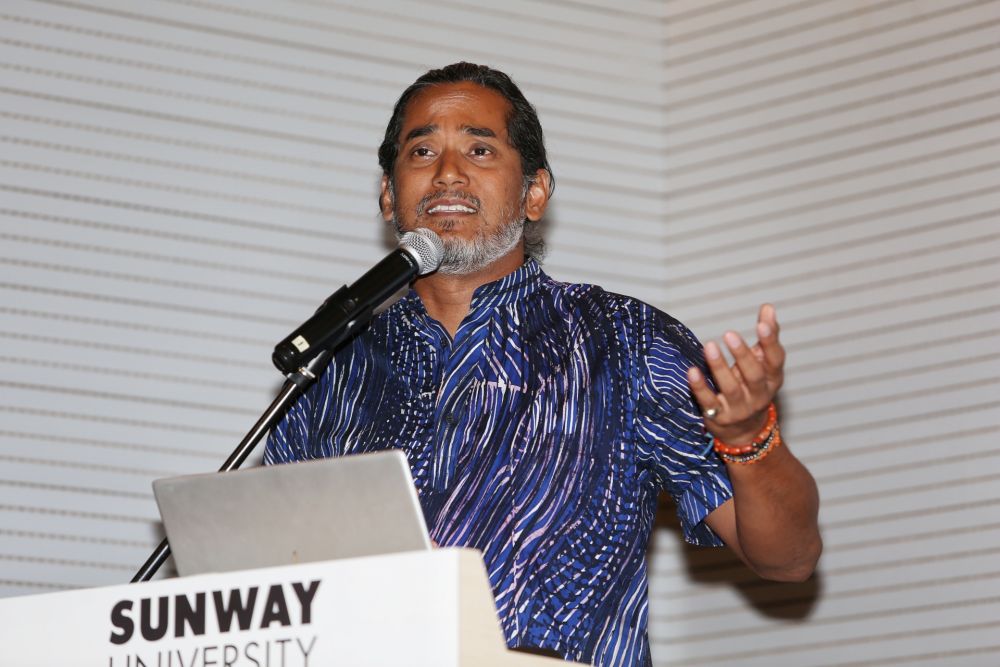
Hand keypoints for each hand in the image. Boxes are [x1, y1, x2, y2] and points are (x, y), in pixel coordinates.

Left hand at [687, 304, 784, 444]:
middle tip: (729, 334)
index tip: (762, 323)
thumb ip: (766, 337)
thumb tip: (768, 307)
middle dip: (743, 355)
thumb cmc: (753, 387)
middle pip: (754, 375)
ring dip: (719, 367)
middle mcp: (759, 395)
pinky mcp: (719, 417)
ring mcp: (739, 408)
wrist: (746, 432)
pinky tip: (691, 371)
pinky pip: (709, 402)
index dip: (771, 342)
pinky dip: (700, 387)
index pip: (775, 360)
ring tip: (709, 346)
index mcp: (773, 379)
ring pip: (731, 388)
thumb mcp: (763, 365)